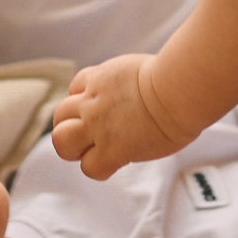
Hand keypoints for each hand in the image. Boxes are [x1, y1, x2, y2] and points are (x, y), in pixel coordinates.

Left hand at [50, 53, 195, 179]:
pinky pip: (89, 168)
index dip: (85, 101)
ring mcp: (98, 126)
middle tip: (92, 134)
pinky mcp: (111, 149)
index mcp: (102, 77)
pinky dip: (100, 168)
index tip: (102, 108)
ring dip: (75, 149)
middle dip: (71, 125)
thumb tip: (145, 90)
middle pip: (59, 115)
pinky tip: (116, 163)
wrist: (178, 90)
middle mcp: (93, 101)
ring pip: (62, 141)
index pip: (76, 88)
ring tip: (96, 151)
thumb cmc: (175, 77)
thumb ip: (131, 81)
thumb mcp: (143, 68)